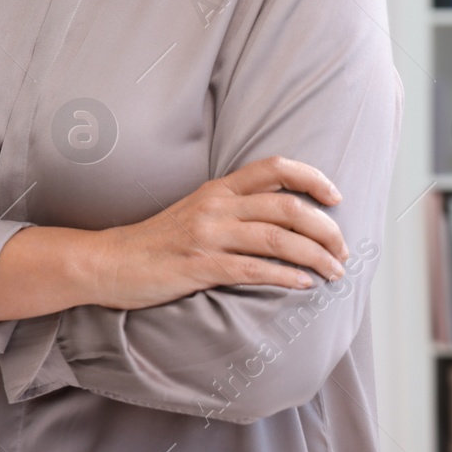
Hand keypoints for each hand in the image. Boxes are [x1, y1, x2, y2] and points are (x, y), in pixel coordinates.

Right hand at [87, 155, 348, 309]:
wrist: (108, 262)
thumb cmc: (156, 242)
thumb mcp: (195, 212)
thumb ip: (232, 209)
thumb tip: (280, 218)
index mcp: (217, 189)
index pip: (274, 168)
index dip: (312, 177)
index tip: (336, 197)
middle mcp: (215, 207)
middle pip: (286, 207)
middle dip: (325, 228)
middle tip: (343, 250)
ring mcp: (207, 236)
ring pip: (277, 239)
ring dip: (315, 256)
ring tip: (334, 271)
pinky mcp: (199, 266)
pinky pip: (253, 269)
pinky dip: (286, 276)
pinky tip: (304, 284)